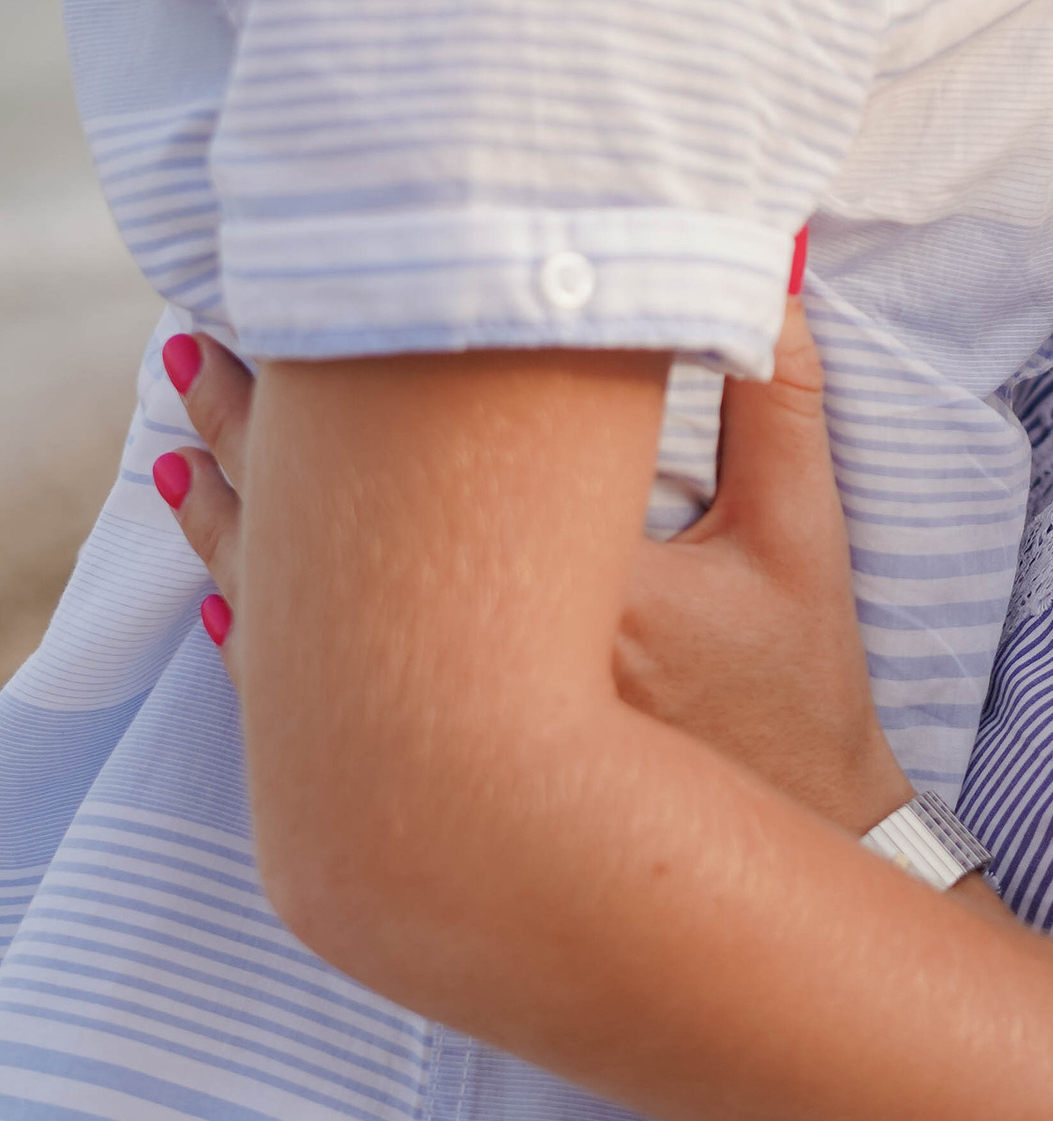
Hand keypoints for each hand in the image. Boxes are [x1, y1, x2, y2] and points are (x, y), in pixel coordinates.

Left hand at [156, 309, 903, 841]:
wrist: (781, 850)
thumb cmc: (797, 698)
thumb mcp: (798, 542)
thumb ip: (779, 401)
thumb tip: (771, 270)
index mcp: (579, 601)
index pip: (428, 469)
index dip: (352, 380)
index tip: (303, 298)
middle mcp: (490, 677)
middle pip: (336, 532)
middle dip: (264, 430)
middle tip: (201, 339)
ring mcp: (446, 736)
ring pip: (302, 615)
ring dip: (242, 519)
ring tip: (186, 439)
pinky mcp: (433, 769)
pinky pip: (311, 695)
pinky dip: (263, 619)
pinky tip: (221, 572)